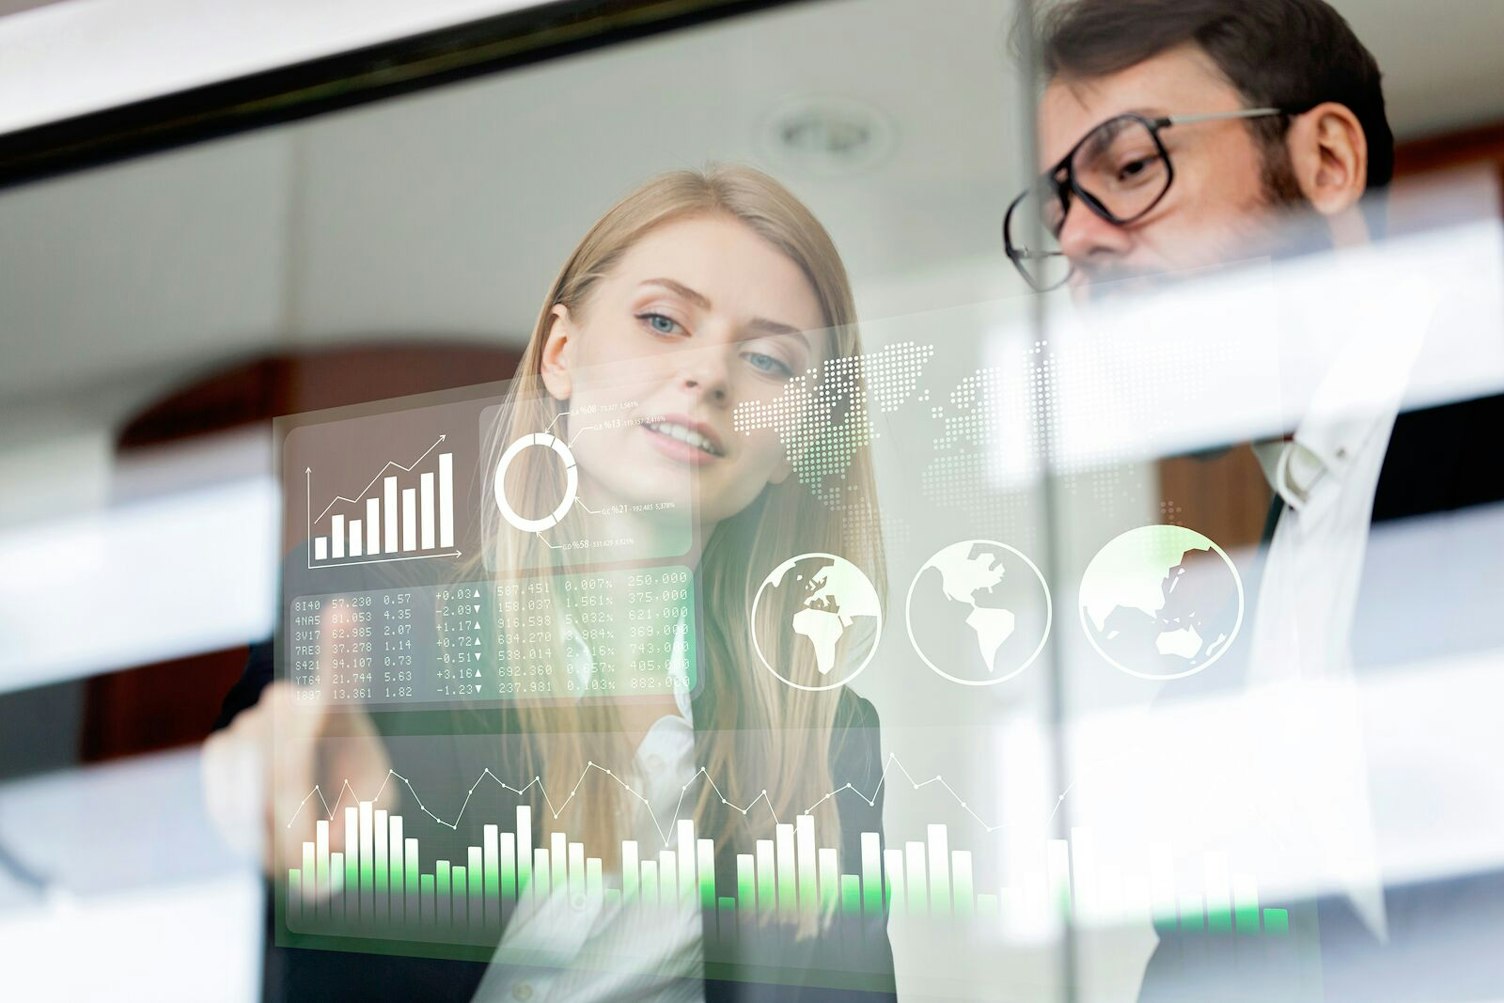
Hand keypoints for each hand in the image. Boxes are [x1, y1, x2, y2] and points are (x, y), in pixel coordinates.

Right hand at [202, 603, 392, 877]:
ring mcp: (252, 722)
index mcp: (340, 712)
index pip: (342, 675)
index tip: (340, 613)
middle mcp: (292, 704)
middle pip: (287, 769)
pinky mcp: (222, 749)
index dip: (340, 645)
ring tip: (295, 853)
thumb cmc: (349, 799)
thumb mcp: (374, 812)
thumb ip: (363, 826)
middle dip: (299, 830)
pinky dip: (243, 829)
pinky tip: (262, 836)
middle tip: (312, 874)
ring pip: (252, 790)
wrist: (310, 798)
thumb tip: (330, 845)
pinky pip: (224, 795)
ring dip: (271, 835)